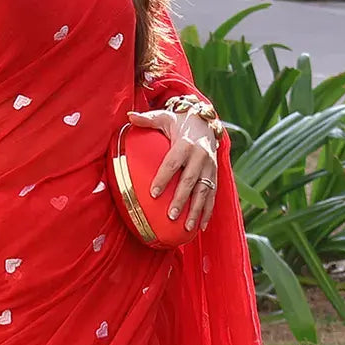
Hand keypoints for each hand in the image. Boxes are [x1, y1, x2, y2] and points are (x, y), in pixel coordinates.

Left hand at [126, 106, 218, 232]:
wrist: (206, 122)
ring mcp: (210, 167)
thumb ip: (147, 119)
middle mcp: (201, 156)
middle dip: (181, 199)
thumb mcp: (165, 117)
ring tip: (187, 228)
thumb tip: (129, 116)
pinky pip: (213, 195)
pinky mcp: (215, 175)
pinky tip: (201, 227)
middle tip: (171, 215)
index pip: (173, 163)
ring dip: (196, 210)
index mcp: (186, 143)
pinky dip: (208, 212)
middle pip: (190, 180)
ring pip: (204, 191)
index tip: (153, 193)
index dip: (163, 178)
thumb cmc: (179, 122)